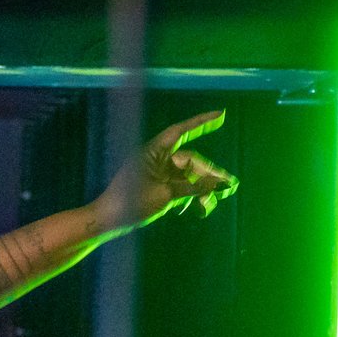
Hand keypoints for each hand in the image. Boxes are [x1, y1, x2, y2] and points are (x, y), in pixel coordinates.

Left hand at [91, 110, 239, 232]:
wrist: (108, 221)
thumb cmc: (131, 204)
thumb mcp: (165, 195)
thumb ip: (193, 187)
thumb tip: (220, 184)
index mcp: (152, 152)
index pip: (180, 131)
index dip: (201, 122)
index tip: (221, 115)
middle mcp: (156, 159)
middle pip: (190, 160)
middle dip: (209, 174)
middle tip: (230, 186)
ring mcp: (158, 173)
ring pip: (187, 175)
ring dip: (201, 189)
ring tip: (212, 205)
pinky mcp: (159, 186)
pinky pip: (180, 186)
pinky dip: (191, 195)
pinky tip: (200, 209)